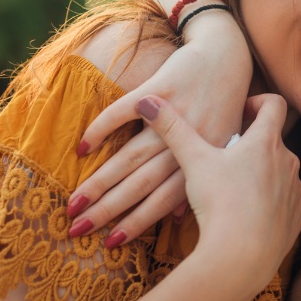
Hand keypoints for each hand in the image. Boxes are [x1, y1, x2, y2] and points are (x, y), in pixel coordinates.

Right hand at [69, 14, 252, 242]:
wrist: (226, 57)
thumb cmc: (224, 109)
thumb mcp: (221, 149)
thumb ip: (199, 181)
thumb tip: (177, 217)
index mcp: (204, 162)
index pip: (163, 201)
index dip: (137, 223)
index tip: (110, 243)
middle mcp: (189, 142)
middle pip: (140, 183)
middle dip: (108, 209)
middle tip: (77, 228)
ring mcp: (174, 115)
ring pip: (130, 156)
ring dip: (99, 181)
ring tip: (74, 201)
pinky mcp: (159, 87)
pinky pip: (124, 112)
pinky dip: (102, 129)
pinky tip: (83, 148)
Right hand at [134, 92, 300, 293]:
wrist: (242, 255)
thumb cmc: (219, 203)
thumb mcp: (193, 161)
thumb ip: (172, 128)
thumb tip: (147, 101)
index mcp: (267, 142)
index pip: (274, 104)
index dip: (257, 102)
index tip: (240, 112)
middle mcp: (289, 163)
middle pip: (272, 141)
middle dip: (249, 145)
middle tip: (223, 158)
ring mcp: (295, 192)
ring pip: (279, 173)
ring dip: (259, 174)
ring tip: (232, 190)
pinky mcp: (296, 218)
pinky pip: (284, 202)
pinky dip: (268, 203)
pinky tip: (246, 215)